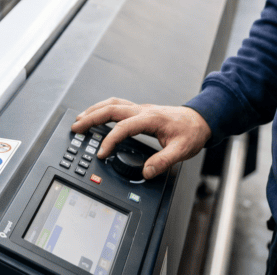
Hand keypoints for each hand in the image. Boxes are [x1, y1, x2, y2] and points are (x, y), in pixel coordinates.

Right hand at [72, 98, 211, 179]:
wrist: (201, 119)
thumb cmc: (191, 132)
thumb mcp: (182, 150)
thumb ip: (163, 161)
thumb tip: (146, 172)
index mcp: (150, 119)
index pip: (123, 127)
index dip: (110, 140)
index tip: (101, 153)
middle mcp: (142, 110)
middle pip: (111, 109)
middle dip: (91, 118)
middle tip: (76, 128)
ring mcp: (140, 108)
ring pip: (112, 104)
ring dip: (94, 110)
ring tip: (80, 119)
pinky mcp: (140, 110)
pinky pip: (117, 105)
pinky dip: (103, 109)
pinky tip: (97, 115)